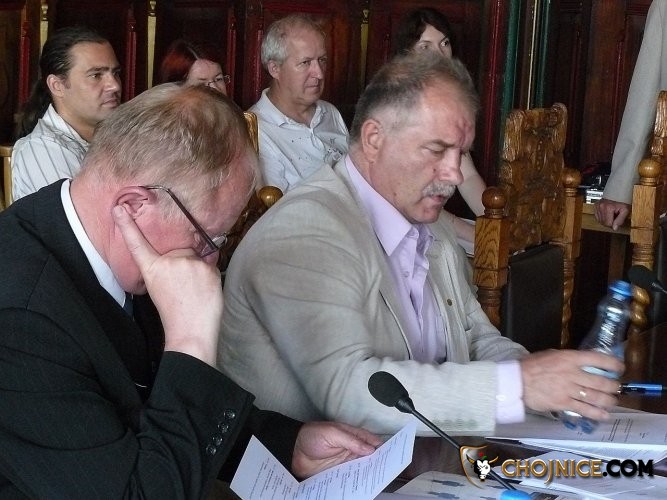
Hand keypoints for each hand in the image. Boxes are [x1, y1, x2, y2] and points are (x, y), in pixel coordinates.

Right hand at [113, 204, 222, 365]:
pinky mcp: (206, 266)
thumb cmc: (176, 316)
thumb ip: (167, 270)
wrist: (190, 331)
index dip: (127, 226)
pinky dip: (209, 276)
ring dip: (198, 270)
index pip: (137, 244)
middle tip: (185, 289)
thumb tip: (180, 261)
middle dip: (184, 265)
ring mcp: (188, 262)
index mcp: (152, 269)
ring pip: (196, 258)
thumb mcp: (161, 290)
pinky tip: (205, 292)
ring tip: (195, 292)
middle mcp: (168, 261)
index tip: (119, 208)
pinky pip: (211, 265)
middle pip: (180, 252)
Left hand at [291, 421, 381, 478]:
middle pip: (370, 456)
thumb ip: (351, 441)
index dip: (382, 447)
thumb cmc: (312, 435)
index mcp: (352, 435)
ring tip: (377, 479)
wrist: (293, 450)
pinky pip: (350, 477)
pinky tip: (362, 485)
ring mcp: (345, 461)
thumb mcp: (332, 433)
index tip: (393, 454)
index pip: (372, 441)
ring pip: (362, 468)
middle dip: (378, 462)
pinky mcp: (338, 472)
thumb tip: (370, 449)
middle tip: (387, 470)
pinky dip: (356, 480)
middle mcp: (352, 449)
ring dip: (368, 472)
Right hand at [520, 350, 623, 420]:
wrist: (517, 381)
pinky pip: (585, 410)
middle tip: (616, 388)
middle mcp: (572, 374)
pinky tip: (605, 415)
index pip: (598, 359)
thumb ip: (569, 359)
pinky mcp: (564, 403)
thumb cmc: (532, 366)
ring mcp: (569, 390)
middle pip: (602, 381)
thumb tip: (585, 363)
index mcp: (570, 358)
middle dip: (613, 386)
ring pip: (596, 397)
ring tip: (612, 401)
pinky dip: (598, 413)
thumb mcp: (552, 355)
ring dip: (609, 400)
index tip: (619, 368)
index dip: (613, 364)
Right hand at [594, 198, 629, 229]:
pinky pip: (597, 217)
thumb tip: (615, 228)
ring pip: (599, 220)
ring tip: (611, 214)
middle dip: (610, 222)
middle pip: (603, 223)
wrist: (618, 192)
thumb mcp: (625, 210)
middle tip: (615, 216)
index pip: (608, 224)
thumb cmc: (622, 200)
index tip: (617, 219)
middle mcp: (601, 207)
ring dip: (606, 219)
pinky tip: (607, 213)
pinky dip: (602, 217)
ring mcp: (597, 206)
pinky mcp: (595, 206)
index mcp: (608, 208)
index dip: (614, 224)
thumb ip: (620, 220)